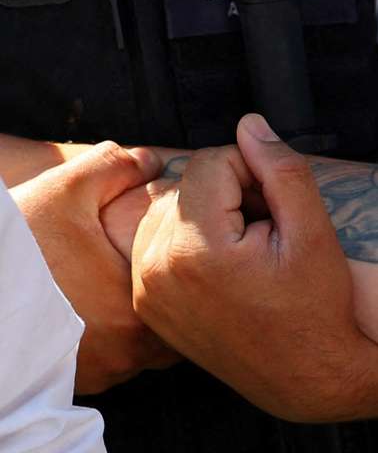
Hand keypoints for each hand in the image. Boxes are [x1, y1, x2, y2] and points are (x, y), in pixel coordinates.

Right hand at [11, 141, 180, 393]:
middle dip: (172, 298)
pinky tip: (101, 311)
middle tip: (163, 269)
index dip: (190, 266)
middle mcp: (125, 352)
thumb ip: (117, 167)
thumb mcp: (65, 188)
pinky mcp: (78, 382)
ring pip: (148, 347)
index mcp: (135, 310)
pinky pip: (116, 362)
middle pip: (175, 325)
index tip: (183, 250)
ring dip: (144, 322)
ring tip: (130, 289)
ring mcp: (102, 372)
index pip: (194, 291)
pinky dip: (115, 340)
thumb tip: (151, 162)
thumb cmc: (14, 245)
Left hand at [130, 115, 377, 420]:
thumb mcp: (314, 233)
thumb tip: (250, 124)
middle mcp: (156, 269)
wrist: (308, 374)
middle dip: (228, 192)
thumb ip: (282, 171)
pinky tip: (226, 265)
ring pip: (170, 209)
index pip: (212, 162)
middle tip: (266, 228)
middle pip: (187, 184)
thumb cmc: (318, 307)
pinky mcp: (148, 305)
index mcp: (196, 249)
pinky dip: (189, 241)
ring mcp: (147, 291)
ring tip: (248, 247)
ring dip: (208, 214)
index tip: (278, 206)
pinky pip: (157, 243)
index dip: (254, 172)